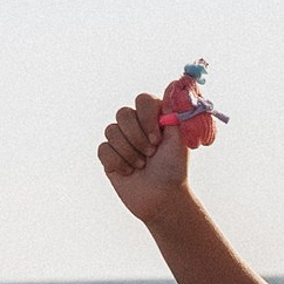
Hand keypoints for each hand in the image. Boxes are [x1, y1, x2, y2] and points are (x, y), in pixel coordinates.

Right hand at [98, 95, 191, 227]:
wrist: (162, 198)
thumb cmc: (174, 169)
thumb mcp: (179, 139)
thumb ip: (174, 112)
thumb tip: (174, 84)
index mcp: (153, 118)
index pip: (143, 100)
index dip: (147, 116)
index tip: (157, 138)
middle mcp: (135, 125)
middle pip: (123, 113)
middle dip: (137, 136)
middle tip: (151, 153)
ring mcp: (120, 140)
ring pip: (111, 131)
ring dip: (129, 151)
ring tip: (141, 166)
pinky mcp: (109, 156)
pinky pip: (104, 149)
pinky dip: (118, 162)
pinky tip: (129, 172)